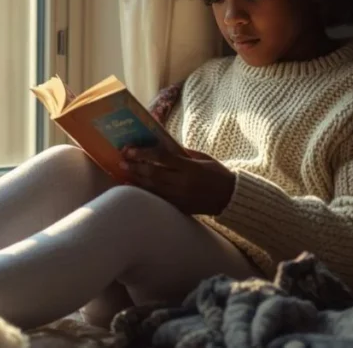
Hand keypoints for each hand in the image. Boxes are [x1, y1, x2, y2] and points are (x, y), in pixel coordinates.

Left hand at [120, 146, 235, 215]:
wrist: (230, 198)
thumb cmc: (217, 173)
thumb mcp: (203, 158)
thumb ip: (183, 152)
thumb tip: (163, 144)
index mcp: (190, 168)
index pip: (162, 158)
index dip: (144, 153)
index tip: (130, 149)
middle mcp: (183, 183)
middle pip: (153, 174)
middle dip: (136, 167)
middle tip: (122, 161)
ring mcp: (180, 197)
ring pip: (153, 188)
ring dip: (136, 180)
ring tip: (124, 173)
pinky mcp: (179, 207)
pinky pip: (158, 199)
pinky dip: (145, 192)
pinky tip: (135, 187)